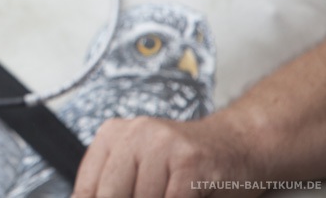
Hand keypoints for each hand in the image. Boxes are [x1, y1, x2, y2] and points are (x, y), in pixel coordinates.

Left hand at [72, 115, 263, 197]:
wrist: (237, 144)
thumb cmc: (183, 164)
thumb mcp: (139, 166)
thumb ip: (114, 186)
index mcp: (112, 135)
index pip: (87, 189)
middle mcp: (134, 134)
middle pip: (111, 195)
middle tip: (152, 197)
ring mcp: (162, 146)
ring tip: (171, 192)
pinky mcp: (189, 163)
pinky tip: (188, 197)